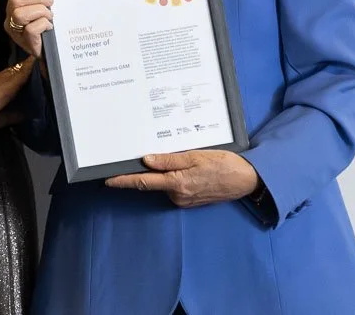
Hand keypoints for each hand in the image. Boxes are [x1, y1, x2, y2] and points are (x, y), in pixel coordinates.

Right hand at [4, 0, 52, 57]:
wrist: (50, 53)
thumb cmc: (45, 28)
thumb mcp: (40, 8)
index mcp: (13, 6)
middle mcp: (10, 18)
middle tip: (50, 2)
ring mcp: (16, 31)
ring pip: (19, 14)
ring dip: (40, 10)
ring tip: (50, 15)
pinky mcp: (25, 42)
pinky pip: (30, 29)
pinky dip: (43, 24)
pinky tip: (49, 26)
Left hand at [105, 151, 258, 207]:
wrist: (246, 180)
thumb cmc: (224, 165)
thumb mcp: (196, 156)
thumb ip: (169, 159)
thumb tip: (146, 161)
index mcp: (177, 184)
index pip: (144, 183)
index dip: (124, 181)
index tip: (108, 180)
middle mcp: (177, 195)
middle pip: (153, 182)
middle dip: (146, 171)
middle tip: (143, 155)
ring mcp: (184, 199)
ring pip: (165, 183)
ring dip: (164, 173)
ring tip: (179, 158)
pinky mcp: (190, 200)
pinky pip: (175, 186)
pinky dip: (174, 177)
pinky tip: (186, 167)